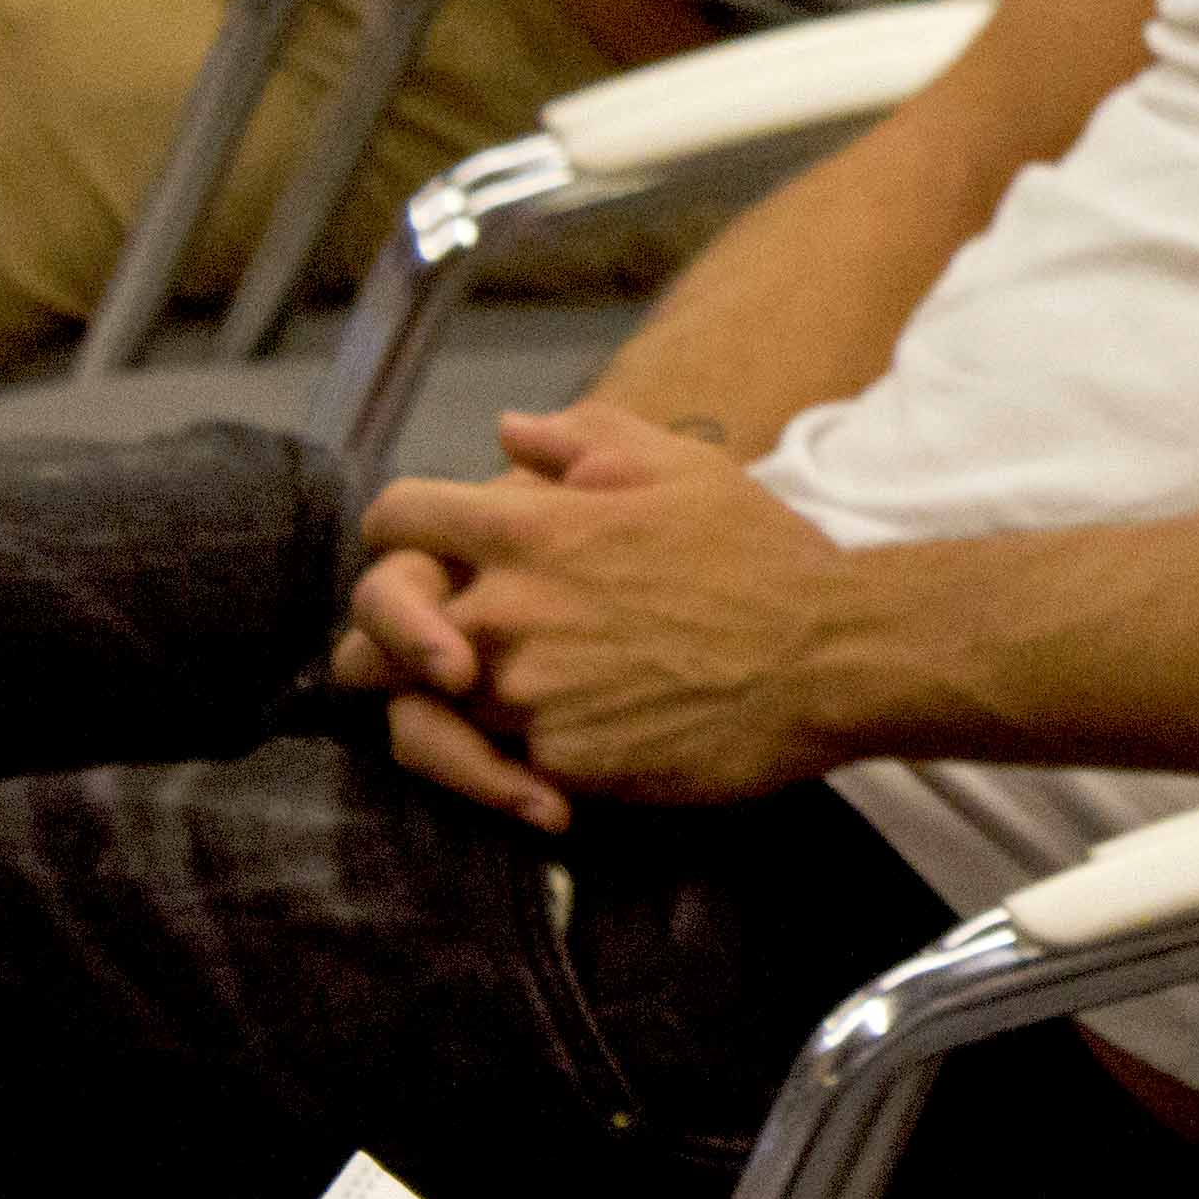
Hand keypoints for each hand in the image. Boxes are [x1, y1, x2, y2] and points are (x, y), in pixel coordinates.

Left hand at [355, 403, 875, 808]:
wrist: (826, 659)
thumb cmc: (757, 554)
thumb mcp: (680, 465)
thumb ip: (580, 436)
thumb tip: (508, 432)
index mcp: (528, 529)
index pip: (395, 520)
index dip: (397, 533)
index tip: (421, 551)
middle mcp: (508, 612)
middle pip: (372, 638)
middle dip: (390, 643)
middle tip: (432, 650)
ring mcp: (528, 695)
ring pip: (424, 714)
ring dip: (448, 707)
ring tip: (502, 700)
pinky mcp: (558, 765)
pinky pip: (496, 766)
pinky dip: (511, 761)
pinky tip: (564, 742)